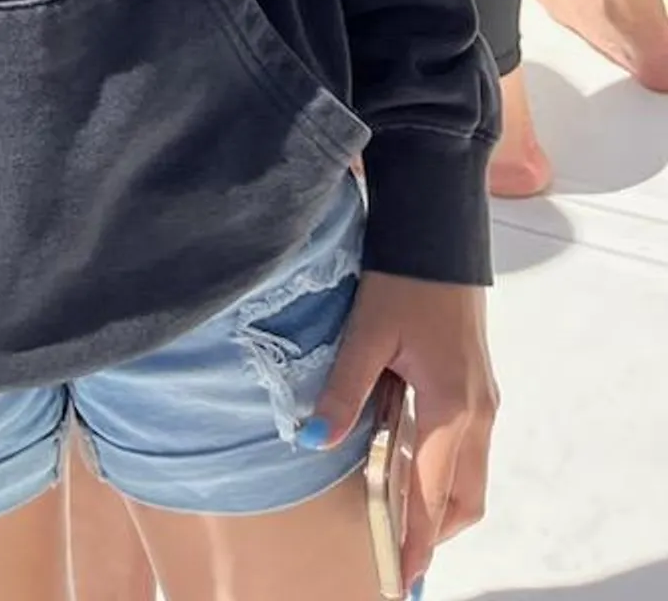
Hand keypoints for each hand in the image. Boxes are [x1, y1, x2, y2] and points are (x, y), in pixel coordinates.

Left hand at [308, 269, 496, 590]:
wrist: (440, 231)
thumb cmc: (404, 277)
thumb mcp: (368, 333)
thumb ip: (343, 391)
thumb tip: (313, 439)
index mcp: (450, 407)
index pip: (432, 494)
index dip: (415, 540)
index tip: (400, 577)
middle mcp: (477, 413)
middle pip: (463, 498)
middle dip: (433, 532)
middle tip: (397, 554)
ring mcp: (484, 401)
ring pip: (471, 477)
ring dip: (440, 504)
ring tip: (400, 520)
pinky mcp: (478, 387)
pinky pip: (468, 449)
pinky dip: (444, 472)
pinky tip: (410, 465)